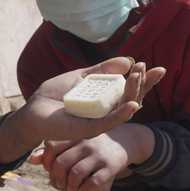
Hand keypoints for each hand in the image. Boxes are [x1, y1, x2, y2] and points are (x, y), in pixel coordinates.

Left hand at [0, 58, 164, 164]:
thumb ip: (102, 70)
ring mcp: (97, 122)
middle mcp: (104, 112)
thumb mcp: (81, 76)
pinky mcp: (88, 130)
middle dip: (140, 84)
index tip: (156, 67)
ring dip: (132, 95)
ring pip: (122, 111)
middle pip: (129, 99)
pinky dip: (121, 115)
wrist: (33, 109)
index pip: (128, 90)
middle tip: (145, 67)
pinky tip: (132, 105)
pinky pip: (108, 124)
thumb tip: (126, 60)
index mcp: (104, 99)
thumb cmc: (55, 94)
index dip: (144, 80)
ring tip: (138, 78)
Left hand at [30, 123, 155, 190]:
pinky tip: (84, 190)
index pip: (51, 146)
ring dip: (70, 187)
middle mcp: (85, 143)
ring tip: (71, 189)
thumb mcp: (73, 144)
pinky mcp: (110, 166)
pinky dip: (85, 190)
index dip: (47, 161)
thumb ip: (52, 151)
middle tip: (60, 184)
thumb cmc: (90, 146)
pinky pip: (94, 182)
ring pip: (76, 173)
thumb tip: (32, 159)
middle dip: (57, 178)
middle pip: (61, 163)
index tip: (50, 169)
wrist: (122, 143)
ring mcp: (98, 154)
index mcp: (73, 136)